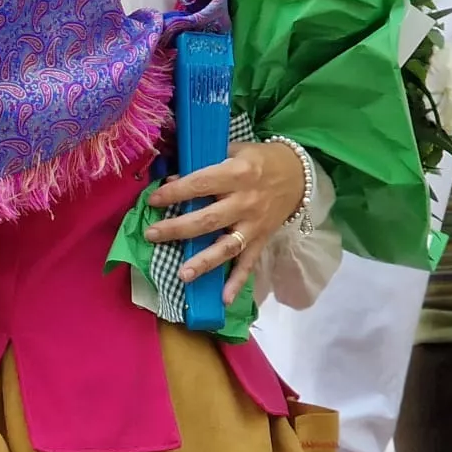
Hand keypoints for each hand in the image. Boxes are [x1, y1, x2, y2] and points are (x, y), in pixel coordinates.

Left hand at [145, 141, 308, 302]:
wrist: (300, 174)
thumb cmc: (260, 160)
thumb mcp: (235, 151)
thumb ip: (205, 165)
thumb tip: (170, 178)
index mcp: (238, 173)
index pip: (201, 184)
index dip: (175, 193)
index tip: (152, 200)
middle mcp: (246, 201)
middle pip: (208, 219)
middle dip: (177, 229)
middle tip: (151, 235)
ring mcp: (255, 224)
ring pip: (227, 246)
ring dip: (204, 262)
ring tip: (181, 275)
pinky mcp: (262, 239)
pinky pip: (248, 263)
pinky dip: (237, 282)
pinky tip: (222, 299)